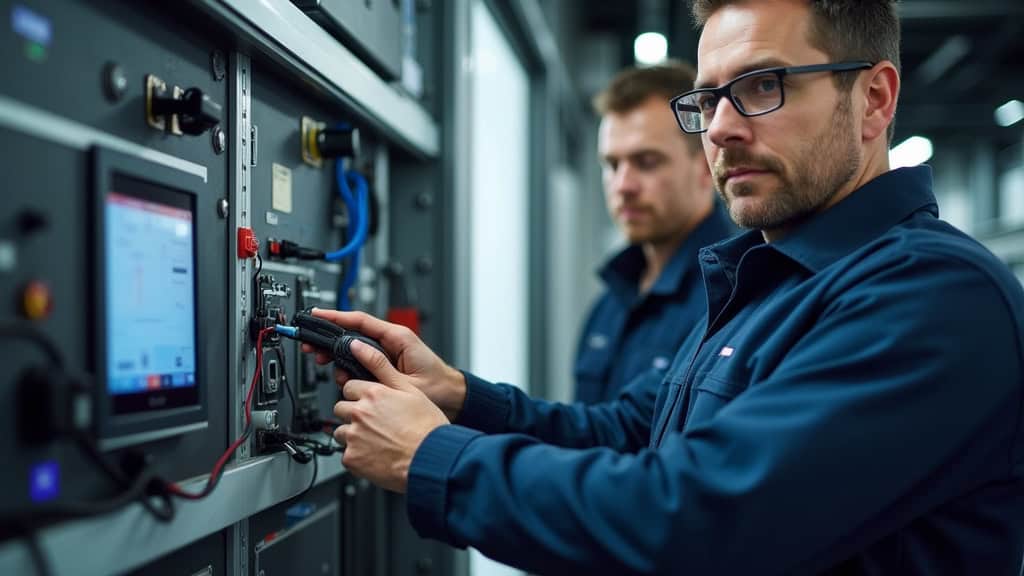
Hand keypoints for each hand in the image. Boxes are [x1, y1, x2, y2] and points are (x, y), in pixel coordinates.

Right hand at [304, 308, 466, 420]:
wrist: (452, 398)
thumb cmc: (438, 388)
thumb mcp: (406, 380)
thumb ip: (379, 365)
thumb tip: (354, 350)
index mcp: (398, 337)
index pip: (361, 320)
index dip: (336, 316)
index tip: (318, 314)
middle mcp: (392, 340)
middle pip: (353, 332)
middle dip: (331, 340)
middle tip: (314, 348)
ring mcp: (388, 351)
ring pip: (355, 348)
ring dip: (339, 358)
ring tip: (330, 368)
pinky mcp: (386, 362)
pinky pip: (361, 360)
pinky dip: (350, 368)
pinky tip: (344, 378)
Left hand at [334, 339, 448, 492]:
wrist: (431, 460)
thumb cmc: (426, 427)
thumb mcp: (408, 389)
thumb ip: (379, 365)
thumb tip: (357, 345)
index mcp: (372, 393)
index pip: (350, 388)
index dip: (361, 396)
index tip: (371, 404)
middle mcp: (359, 413)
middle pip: (341, 409)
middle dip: (354, 415)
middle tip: (374, 424)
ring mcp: (354, 437)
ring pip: (341, 432)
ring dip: (353, 435)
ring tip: (376, 440)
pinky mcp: (352, 459)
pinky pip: (346, 455)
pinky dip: (357, 456)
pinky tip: (375, 454)